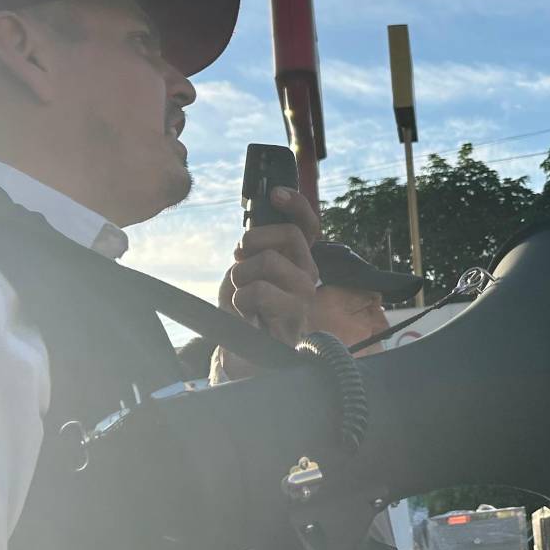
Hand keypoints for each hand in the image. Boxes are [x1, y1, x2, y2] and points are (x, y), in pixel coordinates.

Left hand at [217, 189, 322, 371]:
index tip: (275, 193)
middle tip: (240, 259)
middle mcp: (308, 275)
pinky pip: (258, 292)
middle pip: (290, 236)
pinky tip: (245, 315)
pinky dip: (240, 300)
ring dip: (242, 276)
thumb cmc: (248, 312)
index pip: (308, 225)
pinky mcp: (294, 317)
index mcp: (298, 260)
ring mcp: (304, 296)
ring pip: (270, 261)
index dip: (296, 204)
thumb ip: (255, 251)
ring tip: (241, 296)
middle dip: (254, 241)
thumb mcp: (248, 272)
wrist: (248, 355)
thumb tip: (248, 238)